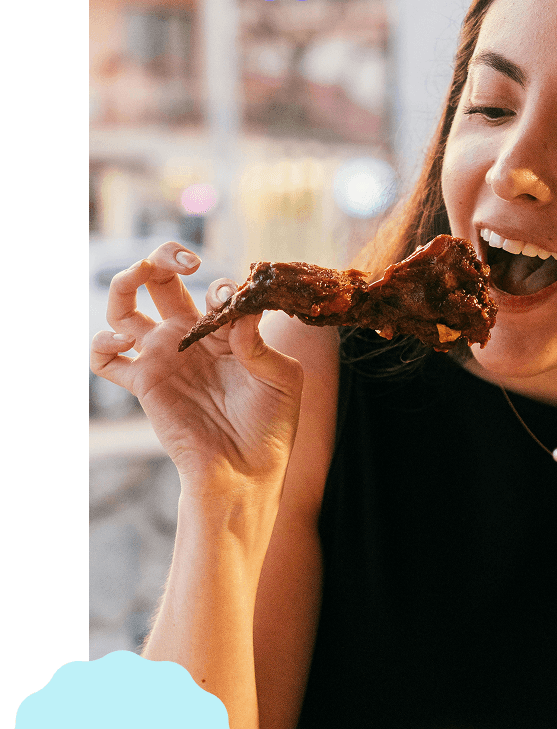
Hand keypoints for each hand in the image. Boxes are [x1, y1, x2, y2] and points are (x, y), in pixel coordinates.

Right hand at [90, 242, 303, 490]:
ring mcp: (163, 358)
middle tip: (184, 259)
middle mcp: (190, 338)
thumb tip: (244, 309)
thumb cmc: (272, 425)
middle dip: (165, 257)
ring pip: (124, 307)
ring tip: (139, 272)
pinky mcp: (144, 383)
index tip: (232, 301)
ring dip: (125, 280)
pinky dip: (101, 343)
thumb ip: (261, 344)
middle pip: (162, 282)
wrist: (247, 471)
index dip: (221, 288)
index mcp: (226, 331)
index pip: (214, 292)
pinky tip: (122, 341)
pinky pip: (105, 359)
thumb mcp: (282, 379)